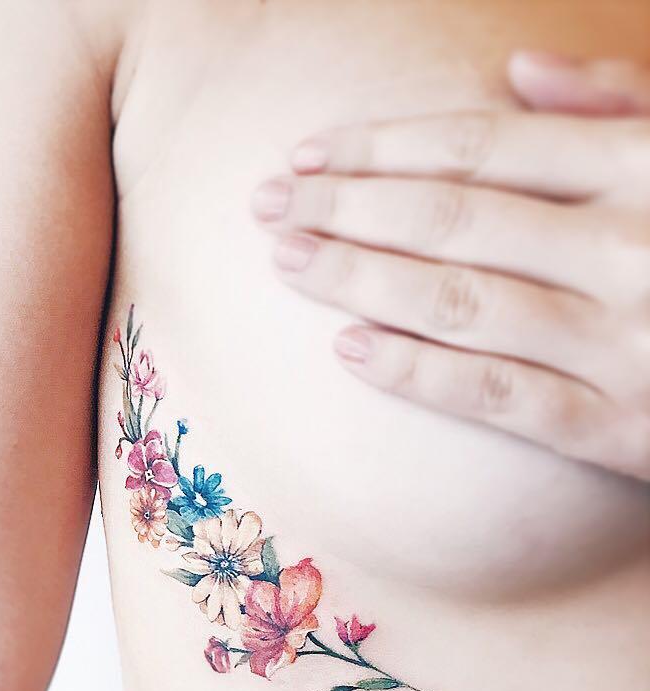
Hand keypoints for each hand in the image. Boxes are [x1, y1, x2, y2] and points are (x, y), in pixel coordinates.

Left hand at [251, 51, 649, 480]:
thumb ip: (623, 110)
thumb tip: (521, 70)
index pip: (485, 145)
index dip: (384, 146)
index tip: (308, 153)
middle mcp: (633, 246)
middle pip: (454, 217)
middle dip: (348, 206)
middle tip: (267, 206)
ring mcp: (625, 341)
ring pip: (461, 301)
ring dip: (358, 279)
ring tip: (287, 262)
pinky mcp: (620, 430)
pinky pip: (499, 396)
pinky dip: (419, 372)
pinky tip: (348, 349)